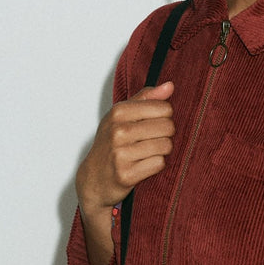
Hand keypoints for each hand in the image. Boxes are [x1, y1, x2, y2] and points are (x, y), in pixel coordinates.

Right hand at [75, 81, 174, 264]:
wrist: (93, 178)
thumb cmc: (111, 143)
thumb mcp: (122, 116)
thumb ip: (146, 98)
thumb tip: (170, 85)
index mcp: (118, 112)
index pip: (164, 108)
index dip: (165, 117)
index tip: (154, 123)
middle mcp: (117, 131)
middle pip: (168, 127)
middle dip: (165, 135)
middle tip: (152, 140)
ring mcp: (120, 154)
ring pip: (165, 146)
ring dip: (162, 151)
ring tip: (148, 152)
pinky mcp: (125, 175)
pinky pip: (159, 164)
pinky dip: (156, 165)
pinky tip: (144, 165)